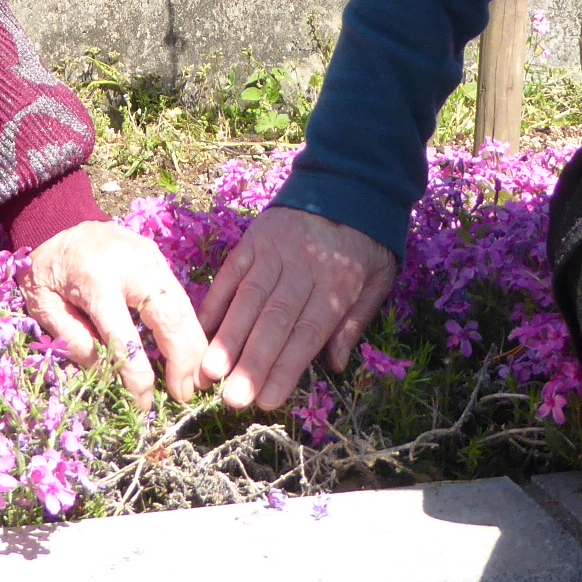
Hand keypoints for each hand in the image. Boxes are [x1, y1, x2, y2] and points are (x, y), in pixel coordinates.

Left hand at [23, 220, 208, 403]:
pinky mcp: (160, 259)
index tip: (144, 406)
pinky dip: (190, 328)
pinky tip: (191, 353)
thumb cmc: (46, 270)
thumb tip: (108, 375)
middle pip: (170, 317)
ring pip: (184, 306)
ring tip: (197, 381)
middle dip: (183, 360)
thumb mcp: (43, 307)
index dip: (137, 377)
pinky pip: (181, 297)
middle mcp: (131, 265)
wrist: (57, 221)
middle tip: (187, 396)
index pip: (124, 337)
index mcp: (95, 279)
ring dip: (195, 347)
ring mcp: (151, 258)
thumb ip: (73, 340)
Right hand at [195, 206, 396, 410]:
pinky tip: (201, 329)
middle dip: (252, 362)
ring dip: (227, 337)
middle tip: (233, 398)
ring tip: (209, 371)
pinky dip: (215, 301)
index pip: (308, 332)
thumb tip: (335, 366)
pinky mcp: (253, 239)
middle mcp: (302, 268)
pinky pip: (231, 273)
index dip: (287, 367)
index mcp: (337, 284)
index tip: (267, 400)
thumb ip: (356, 322)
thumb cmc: (365, 243)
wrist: (350, 181)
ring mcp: (274, 251)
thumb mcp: (379, 280)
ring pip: (248, 298)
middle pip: (275, 320)